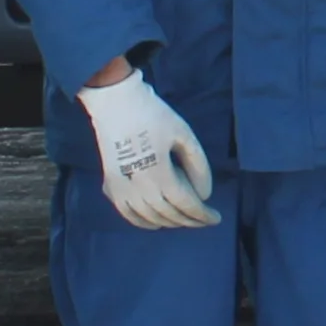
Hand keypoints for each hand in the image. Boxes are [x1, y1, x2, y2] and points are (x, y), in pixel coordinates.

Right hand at [73, 70, 217, 229]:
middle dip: (189, 220)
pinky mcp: (109, 185)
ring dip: (170, 222)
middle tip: (203, 219)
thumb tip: (204, 194)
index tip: (216, 218)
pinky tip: (156, 222)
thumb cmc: (153, 115)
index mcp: (159, 173)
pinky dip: (143, 222)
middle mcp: (138, 187)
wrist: (115, 103)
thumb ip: (197, 165)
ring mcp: (121, 189)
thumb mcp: (184, 134)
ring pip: (149, 217)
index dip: (202, 214)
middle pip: (169, 214)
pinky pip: (127, 213)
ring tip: (184, 219)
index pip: (185, 204)